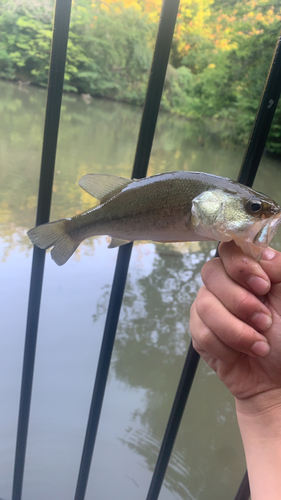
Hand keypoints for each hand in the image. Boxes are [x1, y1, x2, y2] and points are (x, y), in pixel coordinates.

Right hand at [190, 241, 280, 407]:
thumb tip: (261, 253)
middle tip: (265, 322)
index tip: (263, 287)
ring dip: (235, 330)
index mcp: (248, 272)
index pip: (229, 249)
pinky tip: (241, 354)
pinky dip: (225, 346)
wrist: (280, 379)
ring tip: (259, 345)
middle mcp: (225, 285)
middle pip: (211, 273)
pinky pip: (200, 332)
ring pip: (204, 305)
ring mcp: (210, 308)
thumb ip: (279, 267)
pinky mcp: (200, 333)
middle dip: (239, 302)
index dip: (241, 266)